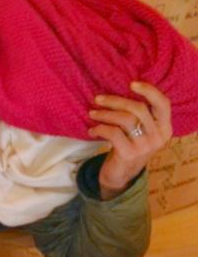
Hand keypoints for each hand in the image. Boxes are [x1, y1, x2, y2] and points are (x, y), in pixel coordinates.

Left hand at [88, 82, 172, 200]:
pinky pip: (113, 133)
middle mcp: (158, 136)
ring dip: (105, 114)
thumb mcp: (139, 130)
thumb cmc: (128, 145)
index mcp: (164, 127)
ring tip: (92, 113)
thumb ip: (137, 114)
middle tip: (98, 99)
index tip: (131, 83)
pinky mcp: (129, 154)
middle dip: (115, 101)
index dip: (149, 91)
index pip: (163, 104)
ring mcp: (144, 146)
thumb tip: (116, 90)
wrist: (121, 174)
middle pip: (138, 109)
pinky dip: (100, 129)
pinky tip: (92, 130)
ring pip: (125, 119)